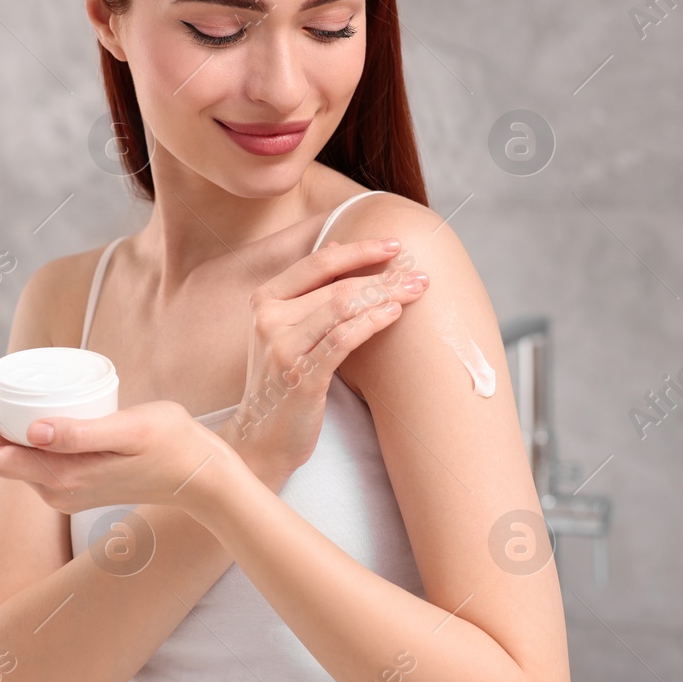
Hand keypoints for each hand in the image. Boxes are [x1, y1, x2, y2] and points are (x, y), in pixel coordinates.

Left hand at [0, 392, 236, 515]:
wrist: (201, 476)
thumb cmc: (172, 444)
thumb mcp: (130, 429)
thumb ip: (81, 433)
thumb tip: (33, 431)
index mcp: (62, 479)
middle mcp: (58, 494)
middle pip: (1, 462)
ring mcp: (68, 496)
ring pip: (19, 465)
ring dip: (10, 434)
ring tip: (19, 397)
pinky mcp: (80, 491)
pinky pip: (39, 468)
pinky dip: (31, 443)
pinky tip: (43, 418)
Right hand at [222, 237, 428, 486]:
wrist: (263, 437)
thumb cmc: (283, 381)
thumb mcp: (285, 329)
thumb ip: (306, 290)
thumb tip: (335, 244)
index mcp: (264, 299)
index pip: (318, 262)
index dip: (359, 250)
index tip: (393, 244)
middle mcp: (267, 318)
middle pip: (336, 285)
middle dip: (383, 276)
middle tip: (419, 274)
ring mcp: (281, 346)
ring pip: (342, 307)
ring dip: (385, 295)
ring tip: (415, 290)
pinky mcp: (300, 375)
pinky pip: (342, 339)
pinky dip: (371, 322)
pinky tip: (393, 314)